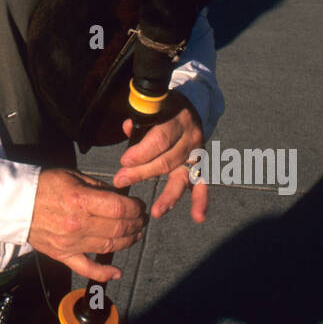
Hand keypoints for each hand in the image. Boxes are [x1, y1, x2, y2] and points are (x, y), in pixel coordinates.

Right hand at [28, 168, 146, 282]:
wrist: (15, 203)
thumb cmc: (44, 186)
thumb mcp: (73, 176)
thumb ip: (98, 188)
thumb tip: (119, 196)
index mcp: (80, 201)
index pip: (120, 208)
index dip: (135, 208)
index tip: (139, 206)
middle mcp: (78, 224)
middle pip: (118, 228)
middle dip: (135, 224)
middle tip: (140, 219)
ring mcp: (71, 243)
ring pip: (109, 247)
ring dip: (128, 242)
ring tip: (134, 235)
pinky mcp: (63, 255)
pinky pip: (87, 269)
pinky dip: (104, 273)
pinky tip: (117, 272)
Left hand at [113, 91, 206, 222]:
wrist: (189, 107)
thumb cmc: (162, 110)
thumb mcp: (151, 107)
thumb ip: (140, 119)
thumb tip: (128, 128)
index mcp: (176, 119)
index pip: (160, 139)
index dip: (142, 152)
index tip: (124, 161)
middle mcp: (190, 137)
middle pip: (167, 161)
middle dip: (142, 173)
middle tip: (120, 180)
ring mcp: (196, 153)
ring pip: (182, 177)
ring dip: (168, 196)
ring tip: (156, 211)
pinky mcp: (200, 165)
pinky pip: (202, 185)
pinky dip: (201, 201)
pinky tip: (198, 216)